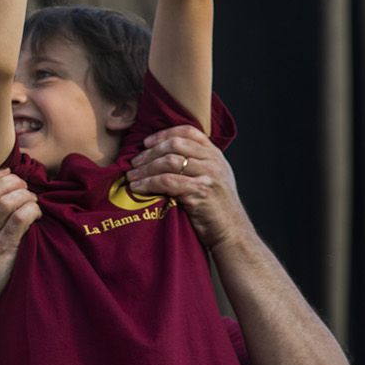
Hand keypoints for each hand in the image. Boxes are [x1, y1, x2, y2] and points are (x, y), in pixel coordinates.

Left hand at [127, 125, 252, 249]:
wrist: (232, 233)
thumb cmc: (216, 209)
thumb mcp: (212, 179)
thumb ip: (196, 164)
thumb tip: (161, 156)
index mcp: (215, 154)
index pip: (188, 132)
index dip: (164, 134)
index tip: (146, 142)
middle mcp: (214, 161)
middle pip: (174, 145)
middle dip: (149, 153)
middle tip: (133, 162)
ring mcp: (209, 175)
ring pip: (168, 161)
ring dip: (145, 169)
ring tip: (131, 176)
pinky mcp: (201, 191)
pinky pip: (167, 181)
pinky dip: (148, 183)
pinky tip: (137, 188)